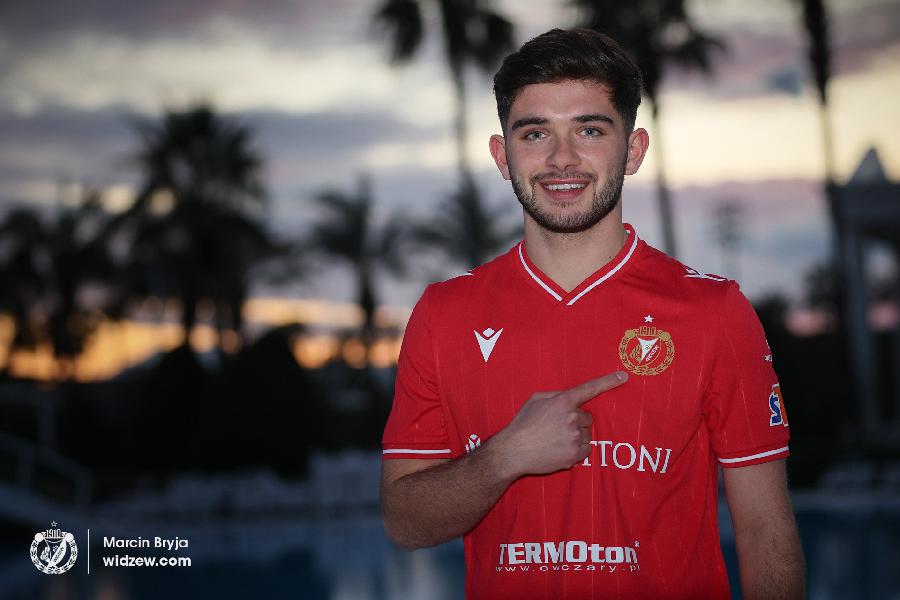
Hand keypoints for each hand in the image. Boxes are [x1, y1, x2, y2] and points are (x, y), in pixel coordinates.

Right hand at [491, 371, 627, 477]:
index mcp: (563, 401)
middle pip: (587, 418)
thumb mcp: (535, 400)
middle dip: (576, 422)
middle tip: (558, 428)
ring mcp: (575, 437)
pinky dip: (577, 451)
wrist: (513, 451)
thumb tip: (570, 397)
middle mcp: (572, 417)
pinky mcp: (575, 454)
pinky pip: (586, 450)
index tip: (623, 376)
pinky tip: (560, 449)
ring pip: (587, 434)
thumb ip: (556, 395)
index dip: (608, 382)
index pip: (589, 388)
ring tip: (556, 440)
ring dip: (577, 436)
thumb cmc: (522, 423)